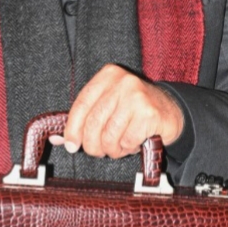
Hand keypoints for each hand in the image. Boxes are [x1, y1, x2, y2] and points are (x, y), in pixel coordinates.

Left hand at [51, 64, 183, 158]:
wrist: (171, 111)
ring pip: (109, 135)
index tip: (71, 145)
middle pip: (93, 123)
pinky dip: (126, 148)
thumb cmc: (133, 110)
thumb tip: (57, 139)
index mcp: (108, 75)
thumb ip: (83, 119)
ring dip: (111, 149)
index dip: (72, 128)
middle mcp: (122, 82)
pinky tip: (133, 143)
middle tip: (98, 151)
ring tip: (118, 147)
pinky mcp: (149, 113)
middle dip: (92, 144)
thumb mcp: (108, 107)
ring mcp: (137, 96)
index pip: (81, 104)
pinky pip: (127, 141)